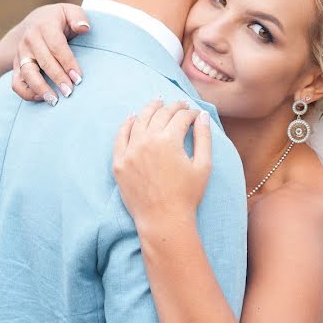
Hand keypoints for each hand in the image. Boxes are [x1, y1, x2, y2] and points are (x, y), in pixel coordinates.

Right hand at [12, 3, 89, 104]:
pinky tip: (41, 98)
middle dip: (57, 78)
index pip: (57, 46)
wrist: (36, 21)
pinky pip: (16, 82)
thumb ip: (78, 17)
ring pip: (27, 73)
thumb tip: (84, 28)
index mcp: (45, 25)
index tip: (78, 78)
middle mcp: (30, 39)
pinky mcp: (16, 65)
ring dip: (40, 88)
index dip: (68, 63)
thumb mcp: (70, 11)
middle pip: (43, 61)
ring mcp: (21, 53)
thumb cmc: (60, 19)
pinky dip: (26, 92)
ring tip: (54, 101)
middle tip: (70, 92)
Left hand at [113, 100, 212, 228]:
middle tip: (180, 105)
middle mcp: (147, 141)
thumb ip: (204, 137)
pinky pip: (121, 136)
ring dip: (150, 108)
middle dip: (173, 107)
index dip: (190, 113)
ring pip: (140, 120)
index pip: (181, 117)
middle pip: (161, 114)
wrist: (163, 220)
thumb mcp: (203, 165)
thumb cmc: (187, 195)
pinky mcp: (119, 162)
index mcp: (169, 140)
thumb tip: (202, 114)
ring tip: (157, 102)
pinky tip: (133, 117)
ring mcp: (130, 151)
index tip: (195, 115)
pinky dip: (127, 124)